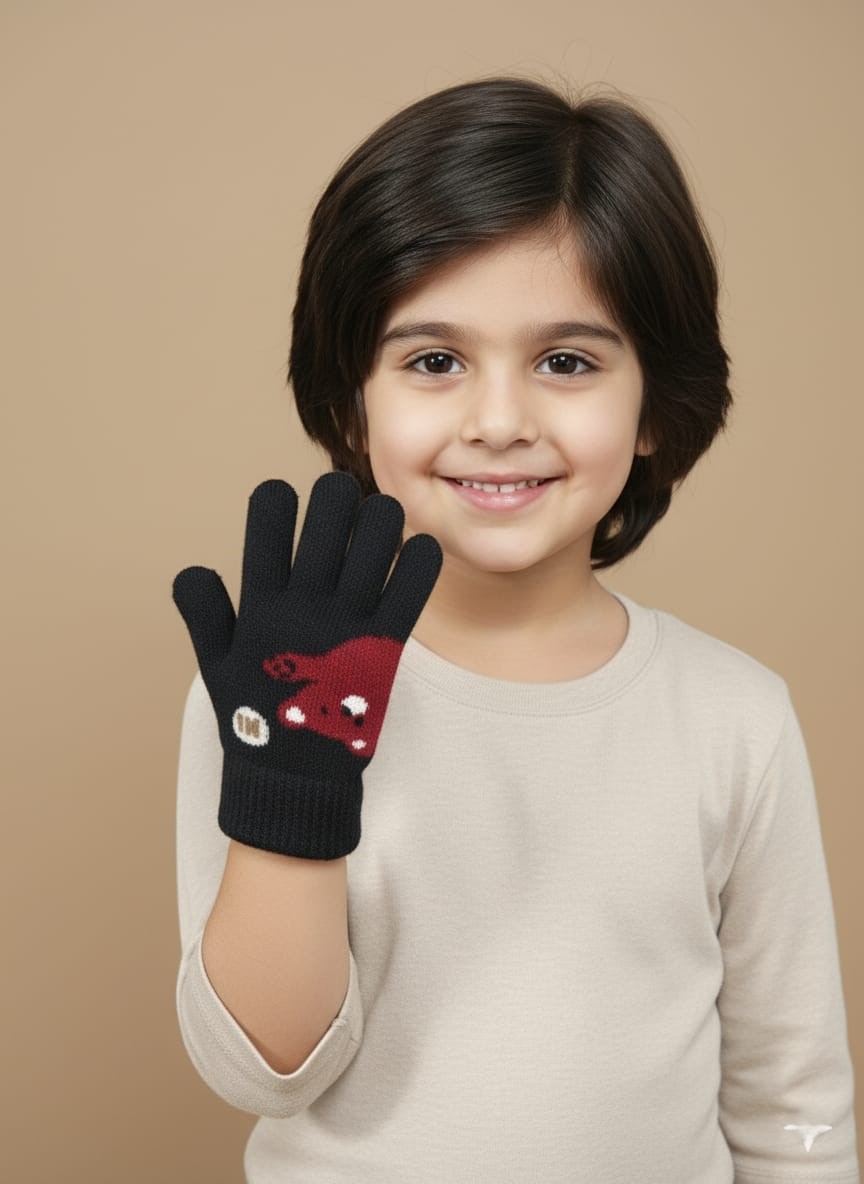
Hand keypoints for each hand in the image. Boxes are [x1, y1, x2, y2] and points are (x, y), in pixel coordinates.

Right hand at [172, 472, 441, 857]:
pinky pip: (407, 596)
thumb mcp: (215, 666)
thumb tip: (193, 571)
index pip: (264, 538)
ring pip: (371, 552)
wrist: (295, 781)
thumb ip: (204, 615)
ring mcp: (346, 629)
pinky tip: (422, 546)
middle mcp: (304, 612)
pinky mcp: (383, 651)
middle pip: (325, 531)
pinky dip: (418, 568)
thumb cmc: (253, 718)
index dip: (273, 504)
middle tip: (339, 489)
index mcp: (261, 611)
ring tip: (381, 510)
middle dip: (333, 500)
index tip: (280, 491)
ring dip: (379, 522)